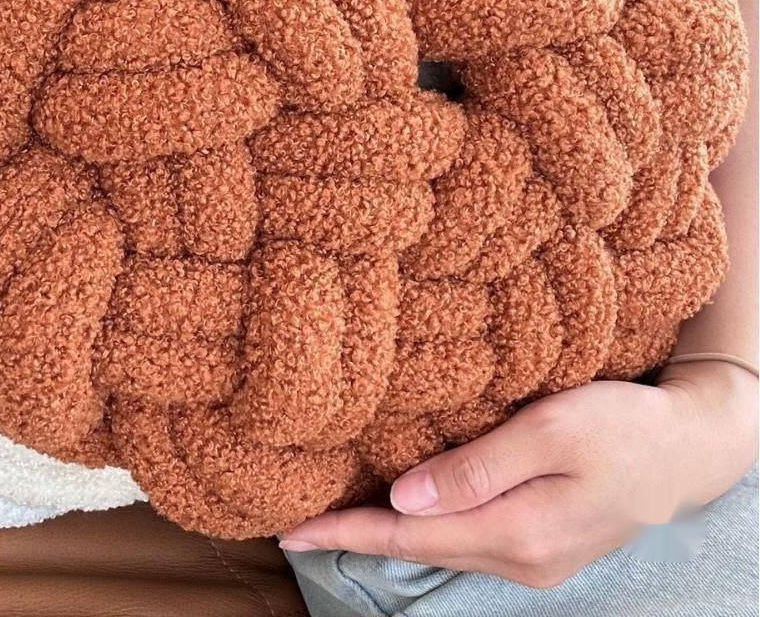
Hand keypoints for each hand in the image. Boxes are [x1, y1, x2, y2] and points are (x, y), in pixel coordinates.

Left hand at [279, 361, 757, 587]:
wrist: (691, 447)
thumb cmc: (623, 426)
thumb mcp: (549, 432)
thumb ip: (475, 468)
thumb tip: (403, 499)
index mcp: (514, 532)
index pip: (406, 535)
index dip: (345, 533)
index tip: (291, 531)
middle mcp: (518, 557)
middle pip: (416, 547)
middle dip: (355, 536)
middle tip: (296, 523)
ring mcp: (533, 556)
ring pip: (440, 544)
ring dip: (386, 531)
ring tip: (336, 514)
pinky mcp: (542, 539)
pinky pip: (467, 536)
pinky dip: (425, 524)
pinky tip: (404, 508)